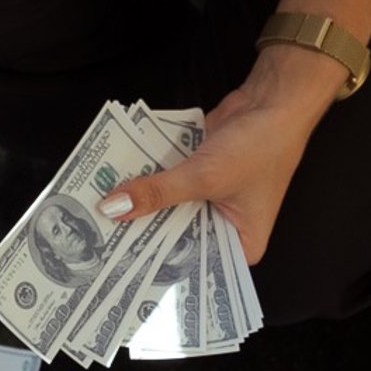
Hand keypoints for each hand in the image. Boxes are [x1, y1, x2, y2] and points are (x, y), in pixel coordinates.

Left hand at [100, 48, 346, 265]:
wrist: (271, 100)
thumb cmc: (258, 147)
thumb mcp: (205, 176)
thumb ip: (159, 192)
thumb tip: (114, 207)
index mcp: (241, 245)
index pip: (194, 267)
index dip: (158, 268)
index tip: (119, 270)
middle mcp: (225, 228)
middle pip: (177, 238)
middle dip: (143, 235)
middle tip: (100, 244)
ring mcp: (210, 200)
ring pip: (169, 209)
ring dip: (141, 206)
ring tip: (98, 218)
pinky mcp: (198, 174)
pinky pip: (168, 184)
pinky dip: (148, 182)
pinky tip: (115, 186)